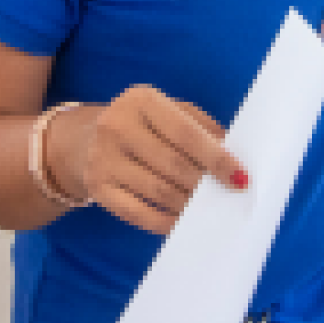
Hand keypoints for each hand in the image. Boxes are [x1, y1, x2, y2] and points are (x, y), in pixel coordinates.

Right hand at [64, 86, 246, 236]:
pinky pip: (138, 213)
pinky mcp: (97, 188)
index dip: (216, 158)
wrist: (82, 140)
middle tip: (227, 196)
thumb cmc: (141, 124)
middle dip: (204, 184)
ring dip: (189, 205)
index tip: (241, 178)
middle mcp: (117, 126)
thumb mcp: (168, 111)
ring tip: (207, 209)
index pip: (186, 133)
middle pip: (173, 165)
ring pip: (159, 191)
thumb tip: (234, 156)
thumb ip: (201, 127)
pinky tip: (181, 221)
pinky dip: (164, 222)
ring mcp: (103, 159)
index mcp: (141, 100)